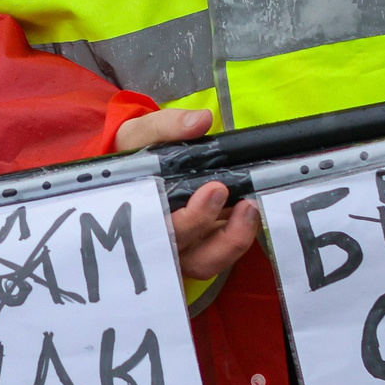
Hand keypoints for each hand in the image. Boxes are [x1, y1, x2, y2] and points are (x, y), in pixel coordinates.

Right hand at [115, 107, 261, 282]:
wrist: (133, 167)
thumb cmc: (132, 155)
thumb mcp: (139, 134)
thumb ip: (166, 127)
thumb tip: (201, 121)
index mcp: (141, 217)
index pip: (164, 232)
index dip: (192, 218)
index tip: (215, 189)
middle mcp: (162, 242)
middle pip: (190, 257)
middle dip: (219, 232)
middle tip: (239, 198)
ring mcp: (185, 249)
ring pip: (209, 262)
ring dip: (234, 241)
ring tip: (251, 208)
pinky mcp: (205, 246)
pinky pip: (224, 253)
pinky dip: (241, 238)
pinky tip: (252, 213)